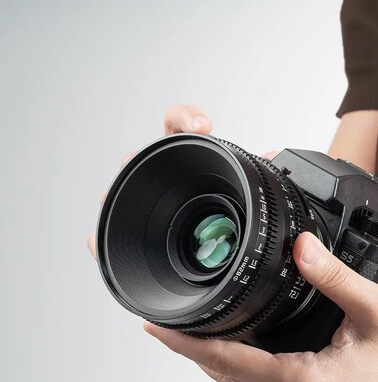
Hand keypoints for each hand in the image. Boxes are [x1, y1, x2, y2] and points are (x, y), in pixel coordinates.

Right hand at [87, 104, 278, 258]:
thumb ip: (264, 173)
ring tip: (124, 199)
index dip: (184, 117)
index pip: (176, 123)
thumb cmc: (241, 223)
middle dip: (137, 158)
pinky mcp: (138, 238)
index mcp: (190, 160)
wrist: (234, 263)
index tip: (205, 126)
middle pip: (138, 157)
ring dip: (118, 192)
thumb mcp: (252, 194)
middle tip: (150, 167)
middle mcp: (165, 178)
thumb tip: (274, 154)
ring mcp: (149, 207)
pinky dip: (100, 238)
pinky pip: (111, 236)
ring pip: (120, 190)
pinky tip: (98, 241)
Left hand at [145, 231, 377, 381]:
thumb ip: (332, 275)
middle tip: (168, 323)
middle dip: (193, 349)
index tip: (159, 329)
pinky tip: (227, 354)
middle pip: (225, 377)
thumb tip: (301, 246)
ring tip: (191, 334)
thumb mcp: (371, 307)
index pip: (231, 361)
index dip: (189, 344)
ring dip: (211, 362)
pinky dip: (233, 374)